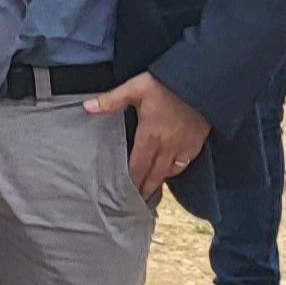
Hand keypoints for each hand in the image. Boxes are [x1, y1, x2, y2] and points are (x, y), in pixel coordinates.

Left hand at [85, 70, 207, 198]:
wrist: (198, 83)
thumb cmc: (164, 85)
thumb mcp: (135, 88)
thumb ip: (112, 100)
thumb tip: (87, 107)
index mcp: (150, 135)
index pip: (137, 165)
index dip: (131, 180)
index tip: (123, 192)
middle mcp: (166, 146)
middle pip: (153, 175)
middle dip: (143, 189)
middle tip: (135, 201)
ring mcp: (183, 147)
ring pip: (168, 172)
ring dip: (157, 181)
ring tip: (148, 190)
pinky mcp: (195, 144)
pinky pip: (183, 164)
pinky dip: (174, 171)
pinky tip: (168, 172)